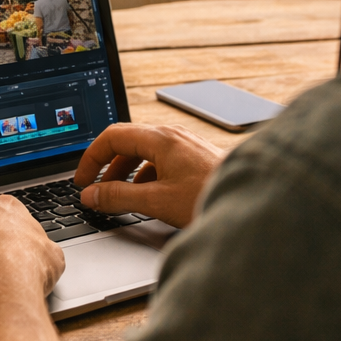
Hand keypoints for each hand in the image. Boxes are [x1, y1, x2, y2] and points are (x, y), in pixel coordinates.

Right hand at [74, 124, 225, 227]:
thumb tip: (90, 195)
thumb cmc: (211, 197)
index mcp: (160, 139)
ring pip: (144, 155)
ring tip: (119, 198)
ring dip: (125, 175)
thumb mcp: (157, 201)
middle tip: (95, 190)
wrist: (258, 203)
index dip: (90, 158)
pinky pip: (160, 163)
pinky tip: (149, 199)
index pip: (111, 137)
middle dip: (106, 168)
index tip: (82, 181)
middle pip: (126, 144)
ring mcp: (185, 148)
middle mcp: (172, 137)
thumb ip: (118, 197)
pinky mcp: (195, 161)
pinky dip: (145, 178)